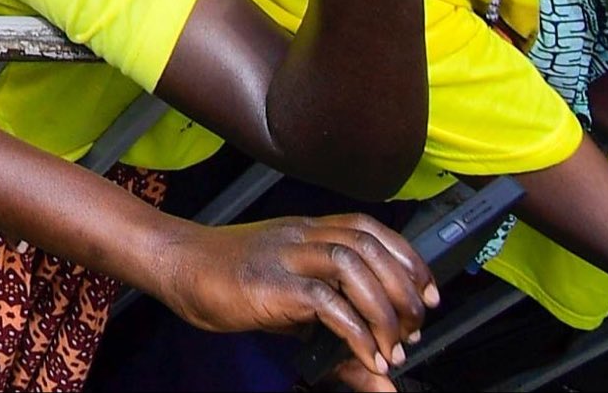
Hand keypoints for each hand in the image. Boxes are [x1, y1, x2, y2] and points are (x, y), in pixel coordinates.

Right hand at [152, 218, 429, 389]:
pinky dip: (354, 331)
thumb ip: (334, 331)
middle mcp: (302, 236)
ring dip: (384, 308)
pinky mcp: (271, 284)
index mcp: (307, 232)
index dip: (408, 259)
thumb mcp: (289, 304)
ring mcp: (286, 256)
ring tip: (393, 346)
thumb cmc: (229, 281)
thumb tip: (378, 377)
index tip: (429, 294)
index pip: (371, 230)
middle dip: (404, 289)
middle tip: (414, 328)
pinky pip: (325, 301)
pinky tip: (364, 354)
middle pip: (370, 247)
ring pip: (352, 265)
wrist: (178, 265)